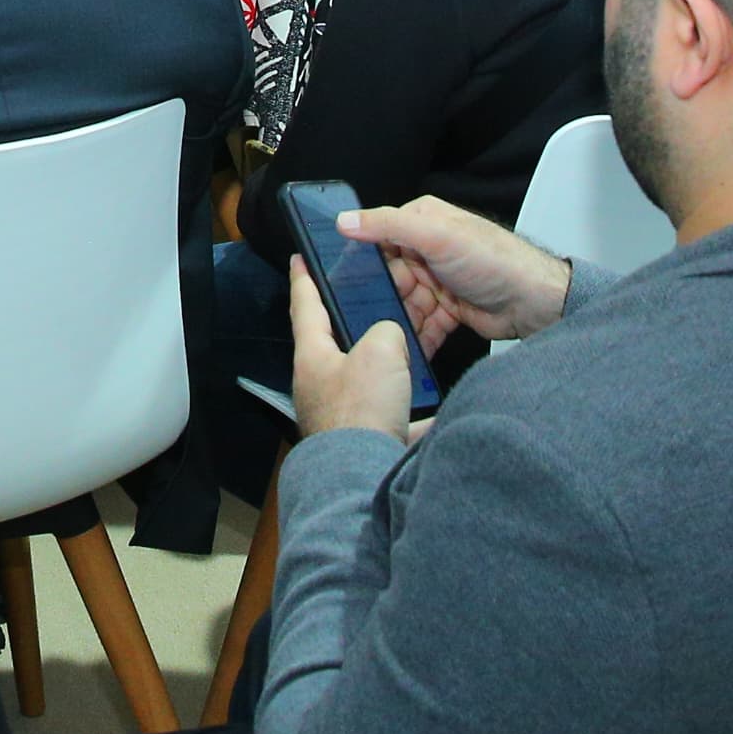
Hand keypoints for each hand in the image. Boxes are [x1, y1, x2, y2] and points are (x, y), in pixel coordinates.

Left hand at [287, 256, 435, 444]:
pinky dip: (414, 408)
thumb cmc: (361, 412)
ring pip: (370, 377)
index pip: (304, 305)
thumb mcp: (379, 351)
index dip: (303, 278)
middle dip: (360, 322)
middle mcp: (322, 384)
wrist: (367, 475)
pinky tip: (433, 404)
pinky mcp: (368, 436)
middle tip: (378, 300)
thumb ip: (387, 331)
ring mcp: (344, 412)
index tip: (298, 258)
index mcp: (313, 356)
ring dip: (392, 365)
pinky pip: (395, 414)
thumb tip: (393, 338)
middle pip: (341, 342)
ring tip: (413, 347)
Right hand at [352, 195, 572, 348]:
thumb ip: (388, 225)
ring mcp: (437, 280)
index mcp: (421, 222)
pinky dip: (415, 338)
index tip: (347, 283)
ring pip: (402, 304)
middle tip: (371, 318)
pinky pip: (421, 325)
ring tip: (388, 340)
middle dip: (380, 299)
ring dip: (397, 322)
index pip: (378, 238)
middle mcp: (427, 249)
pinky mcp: (447, 309)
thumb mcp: (436, 236)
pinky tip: (408, 351)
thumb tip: (346, 221)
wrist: (535, 302)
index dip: (363, 262)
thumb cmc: (495, 260)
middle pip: (387, 276)